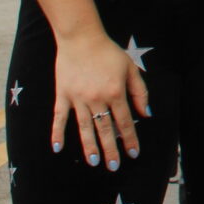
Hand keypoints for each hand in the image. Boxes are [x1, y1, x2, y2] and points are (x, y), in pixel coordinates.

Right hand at [51, 27, 148, 169]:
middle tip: (114, 166)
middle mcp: (97, 98)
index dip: (130, 138)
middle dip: (111, 150)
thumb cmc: (108, 52)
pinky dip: (57, 133)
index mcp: (115, 92)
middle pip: (106, 129)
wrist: (81, 37)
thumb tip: (146, 113)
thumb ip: (139, 91)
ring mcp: (78, 98)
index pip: (125, 121)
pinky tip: (57, 148)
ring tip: (93, 162)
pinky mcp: (63, 95)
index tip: (134, 153)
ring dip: (90, 146)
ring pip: (85, 128)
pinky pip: (59, 118)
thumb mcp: (130, 68)